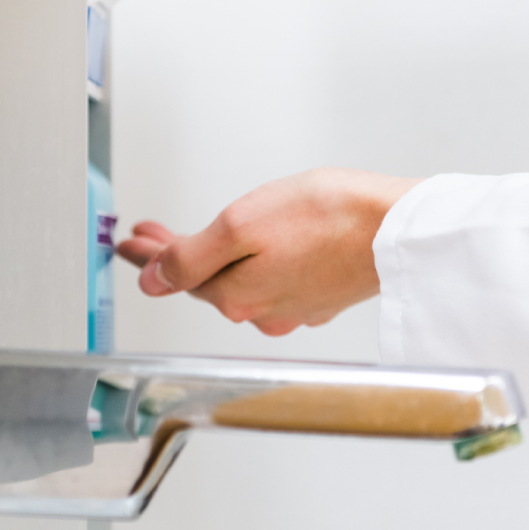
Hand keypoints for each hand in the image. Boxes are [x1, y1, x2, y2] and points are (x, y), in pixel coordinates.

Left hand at [115, 167, 421, 335]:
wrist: (399, 227)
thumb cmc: (330, 218)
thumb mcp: (242, 225)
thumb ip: (191, 255)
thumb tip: (152, 280)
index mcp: (237, 296)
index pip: (177, 277)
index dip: (148, 255)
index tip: (128, 241)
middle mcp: (264, 311)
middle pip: (207, 281)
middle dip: (176, 256)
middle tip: (150, 234)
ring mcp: (297, 306)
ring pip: (242, 281)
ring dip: (215, 259)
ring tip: (196, 236)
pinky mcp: (324, 294)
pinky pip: (275, 280)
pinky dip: (257, 261)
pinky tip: (259, 247)